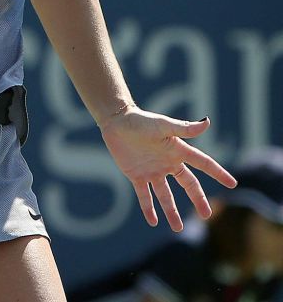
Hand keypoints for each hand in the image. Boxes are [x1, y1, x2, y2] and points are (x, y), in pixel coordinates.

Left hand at [100, 108, 236, 231]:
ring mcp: (152, 171)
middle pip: (188, 184)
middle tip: (206, 215)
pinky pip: (144, 195)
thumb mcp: (163, 125)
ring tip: (177, 228)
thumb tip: (207, 122)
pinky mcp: (136, 175)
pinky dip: (148, 208)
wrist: (116, 122)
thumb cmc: (141, 120)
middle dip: (197, 199)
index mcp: (178, 151)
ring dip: (171, 211)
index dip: (218, 173)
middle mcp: (168, 163)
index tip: (232, 184)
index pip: (203, 164)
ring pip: (165, 195)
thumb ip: (184, 127)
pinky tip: (153, 221)